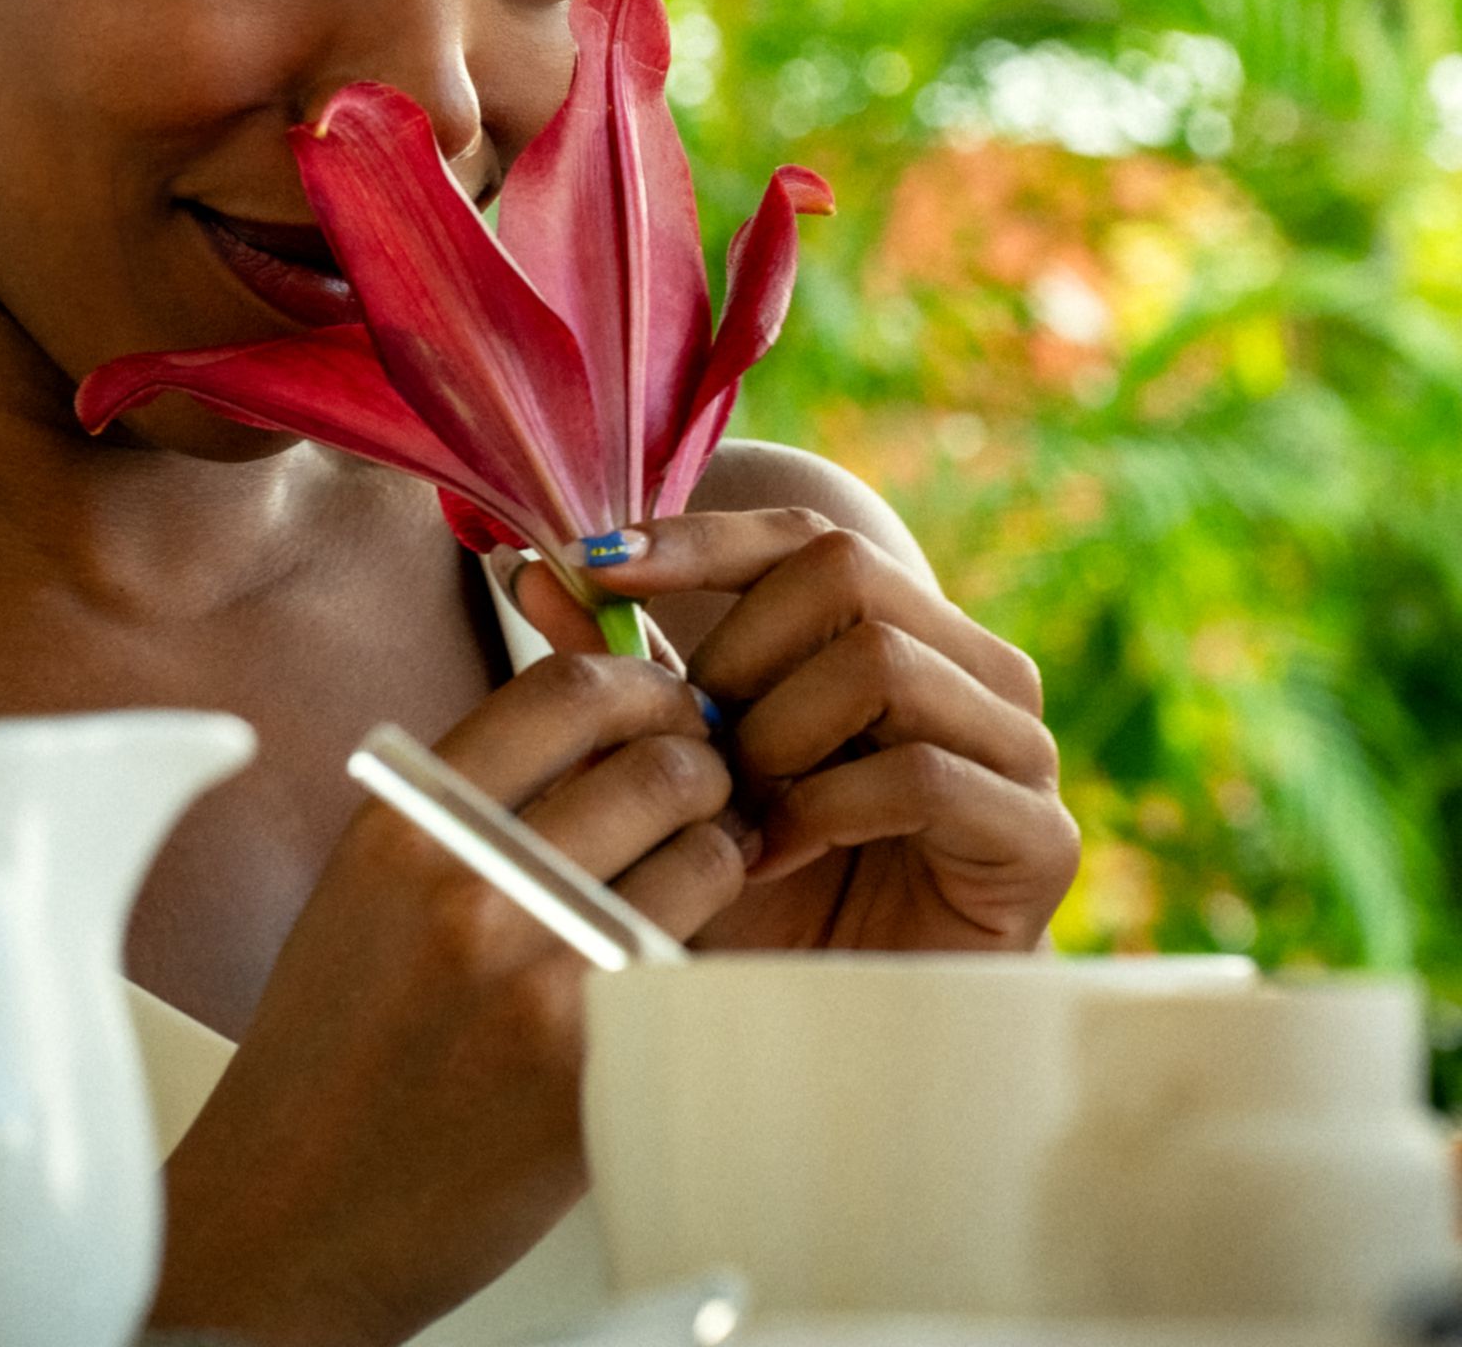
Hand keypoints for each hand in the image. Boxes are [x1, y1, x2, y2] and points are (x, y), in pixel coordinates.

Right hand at [151, 653, 746, 1346]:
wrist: (292, 1209)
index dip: (642, 683)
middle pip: (656, 764)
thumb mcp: (376, 878)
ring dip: (718, 852)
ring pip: (702, 857)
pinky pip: (697, 962)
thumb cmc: (335, 1039)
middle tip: (704, 788)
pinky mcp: (593, 1067)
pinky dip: (702, 946)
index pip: (564, 692)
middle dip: (702, 765)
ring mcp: (538, 977)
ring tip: (695, 871)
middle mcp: (471, 884)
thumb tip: (610, 718)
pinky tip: (676, 955)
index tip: (665, 702)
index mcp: (407, 820)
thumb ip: (476, 793)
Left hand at [513, 508, 1078, 953]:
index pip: (803, 536)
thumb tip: (532, 570)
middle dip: (738, 652)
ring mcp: (1018, 748)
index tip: (594, 564)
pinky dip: (827, 810)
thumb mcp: (677, 770)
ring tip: (734, 810)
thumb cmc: (755, 893)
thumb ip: (623, 672)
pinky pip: (922, 773)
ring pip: (880, 662)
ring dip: (778, 736)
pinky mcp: (1039, 836)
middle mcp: (972, 670)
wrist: (832, 1035)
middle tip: (694, 743)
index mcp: (900, 632)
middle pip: (846, 569)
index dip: (699, 539)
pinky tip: (774, 855)